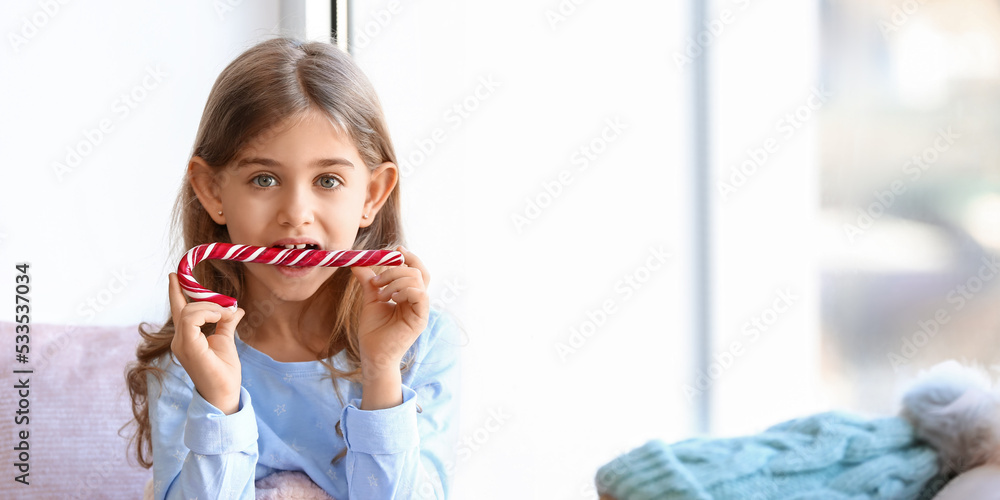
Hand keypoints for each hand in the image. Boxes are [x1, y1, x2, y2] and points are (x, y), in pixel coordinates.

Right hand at [168, 272, 245, 414]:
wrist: (225, 394)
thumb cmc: (224, 372)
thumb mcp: (226, 341)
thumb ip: (226, 323)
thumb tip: (237, 309)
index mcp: (187, 338)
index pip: (178, 310)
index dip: (176, 292)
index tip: (175, 275)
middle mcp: (180, 339)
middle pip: (186, 306)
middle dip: (208, 301)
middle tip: (229, 308)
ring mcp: (181, 344)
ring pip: (189, 310)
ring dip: (212, 307)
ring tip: (227, 315)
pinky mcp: (188, 347)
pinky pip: (191, 318)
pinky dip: (208, 312)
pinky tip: (221, 317)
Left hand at [349, 245, 429, 375]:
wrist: (373, 354)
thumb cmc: (373, 331)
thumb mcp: (370, 300)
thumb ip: (369, 281)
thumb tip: (358, 263)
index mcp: (409, 296)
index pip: (416, 270)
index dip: (409, 258)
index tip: (395, 250)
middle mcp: (418, 301)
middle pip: (418, 272)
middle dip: (397, 268)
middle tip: (378, 275)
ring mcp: (421, 310)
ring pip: (417, 280)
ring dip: (395, 280)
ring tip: (380, 293)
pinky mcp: (420, 319)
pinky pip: (420, 295)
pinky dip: (404, 290)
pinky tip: (391, 298)